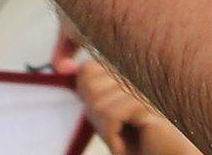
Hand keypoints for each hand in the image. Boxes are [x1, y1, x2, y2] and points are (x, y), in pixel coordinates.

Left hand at [73, 58, 203, 154]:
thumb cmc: (140, 143)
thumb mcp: (108, 117)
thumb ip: (91, 91)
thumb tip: (62, 67)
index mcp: (129, 69)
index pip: (87, 70)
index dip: (89, 99)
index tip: (109, 120)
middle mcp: (137, 72)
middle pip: (89, 88)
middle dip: (97, 118)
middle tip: (119, 132)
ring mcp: (144, 85)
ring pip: (97, 105)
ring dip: (106, 132)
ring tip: (128, 138)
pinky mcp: (149, 102)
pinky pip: (109, 117)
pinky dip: (113, 138)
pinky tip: (130, 144)